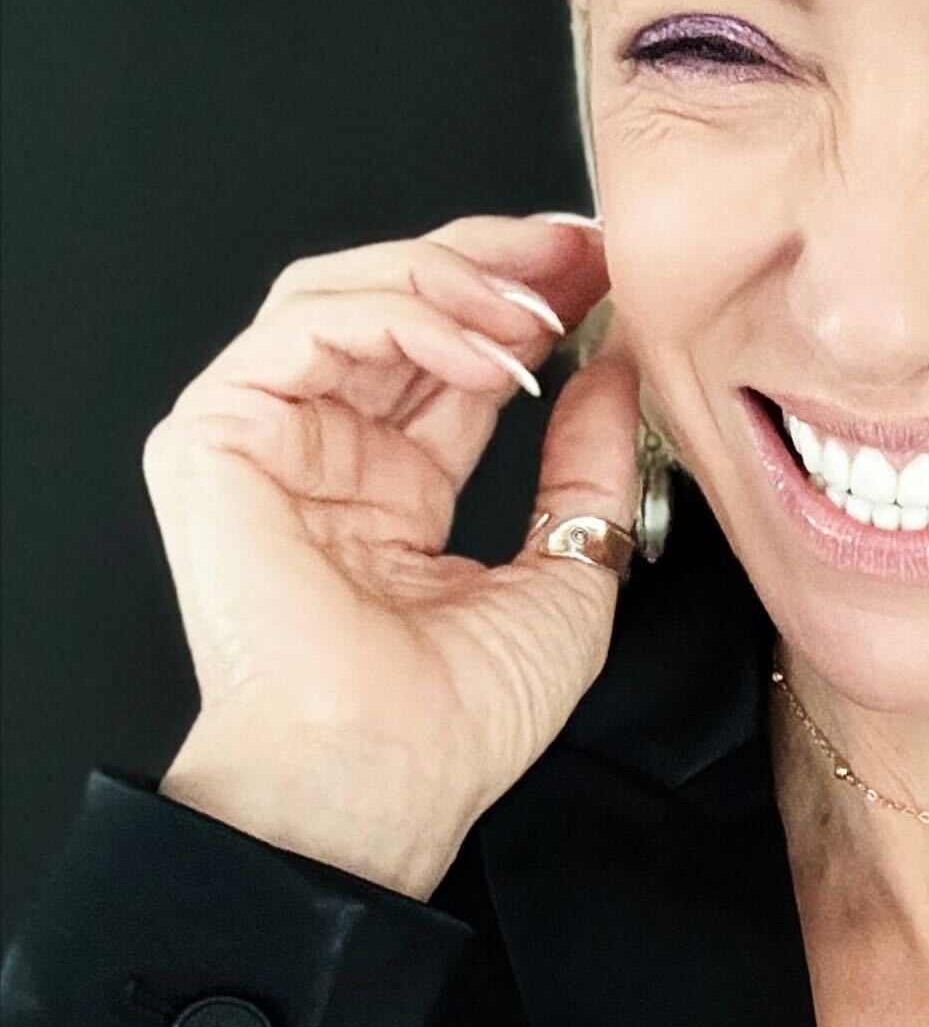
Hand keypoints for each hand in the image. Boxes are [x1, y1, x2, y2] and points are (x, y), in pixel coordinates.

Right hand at [141, 210, 640, 836]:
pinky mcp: (217, 438)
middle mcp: (329, 457)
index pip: (456, 362)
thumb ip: (586, 468)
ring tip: (537, 305)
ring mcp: (268, 442)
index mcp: (396, 493)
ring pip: (343, 295)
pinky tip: (484, 349)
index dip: (526, 306)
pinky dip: (398, 314)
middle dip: (494, 266)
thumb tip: (615, 368)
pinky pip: (303, 328)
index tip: (602, 273)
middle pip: (399, 308)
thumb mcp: (568, 574)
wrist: (387, 777)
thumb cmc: (459, 719)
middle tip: (578, 249)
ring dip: (451, 280)